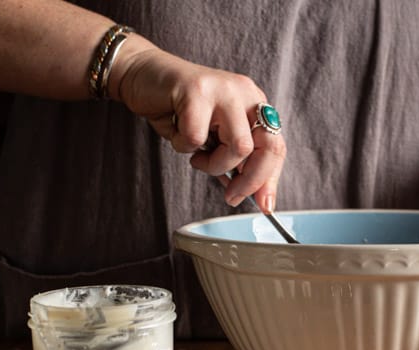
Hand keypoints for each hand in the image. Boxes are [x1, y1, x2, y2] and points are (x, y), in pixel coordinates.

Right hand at [109, 37, 285, 211]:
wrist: (142, 75)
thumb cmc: (176, 109)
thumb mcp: (211, 139)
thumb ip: (231, 161)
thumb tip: (248, 193)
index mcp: (254, 103)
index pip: (276, 146)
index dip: (270, 179)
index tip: (264, 205)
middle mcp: (245, 93)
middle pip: (266, 147)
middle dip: (249, 181)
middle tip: (231, 195)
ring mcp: (224, 89)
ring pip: (238, 146)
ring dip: (214, 164)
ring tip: (196, 156)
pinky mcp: (198, 90)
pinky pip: (197, 138)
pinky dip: (183, 146)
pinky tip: (176, 132)